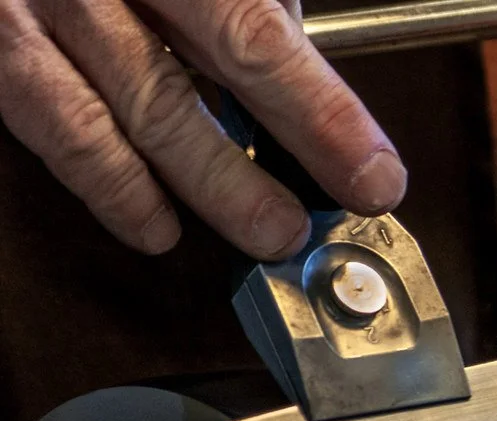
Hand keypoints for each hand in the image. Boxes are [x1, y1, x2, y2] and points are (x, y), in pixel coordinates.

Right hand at [0, 0, 405, 258]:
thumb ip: (242, 1)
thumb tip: (301, 73)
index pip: (257, 35)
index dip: (322, 115)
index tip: (374, 175)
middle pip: (190, 87)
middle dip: (256, 174)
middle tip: (307, 226)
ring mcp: (36, 12)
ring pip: (129, 117)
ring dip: (206, 190)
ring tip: (265, 234)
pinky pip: (58, 129)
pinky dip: (113, 188)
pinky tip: (156, 225)